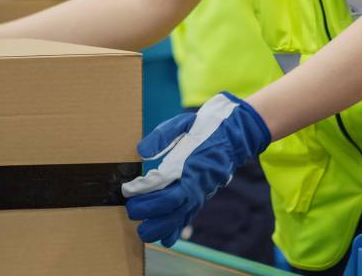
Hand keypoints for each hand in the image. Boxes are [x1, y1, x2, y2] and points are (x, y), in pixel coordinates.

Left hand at [121, 92, 270, 245]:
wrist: (234, 134)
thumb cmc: (205, 127)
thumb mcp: (182, 123)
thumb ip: (161, 137)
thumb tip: (141, 152)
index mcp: (189, 164)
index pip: (162, 183)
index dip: (142, 189)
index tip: (127, 189)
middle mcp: (196, 183)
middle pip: (169, 206)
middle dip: (146, 211)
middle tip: (130, 209)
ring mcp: (200, 193)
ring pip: (180, 218)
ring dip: (159, 228)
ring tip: (142, 230)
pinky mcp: (201, 198)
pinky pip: (188, 219)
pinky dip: (176, 231)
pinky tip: (164, 238)